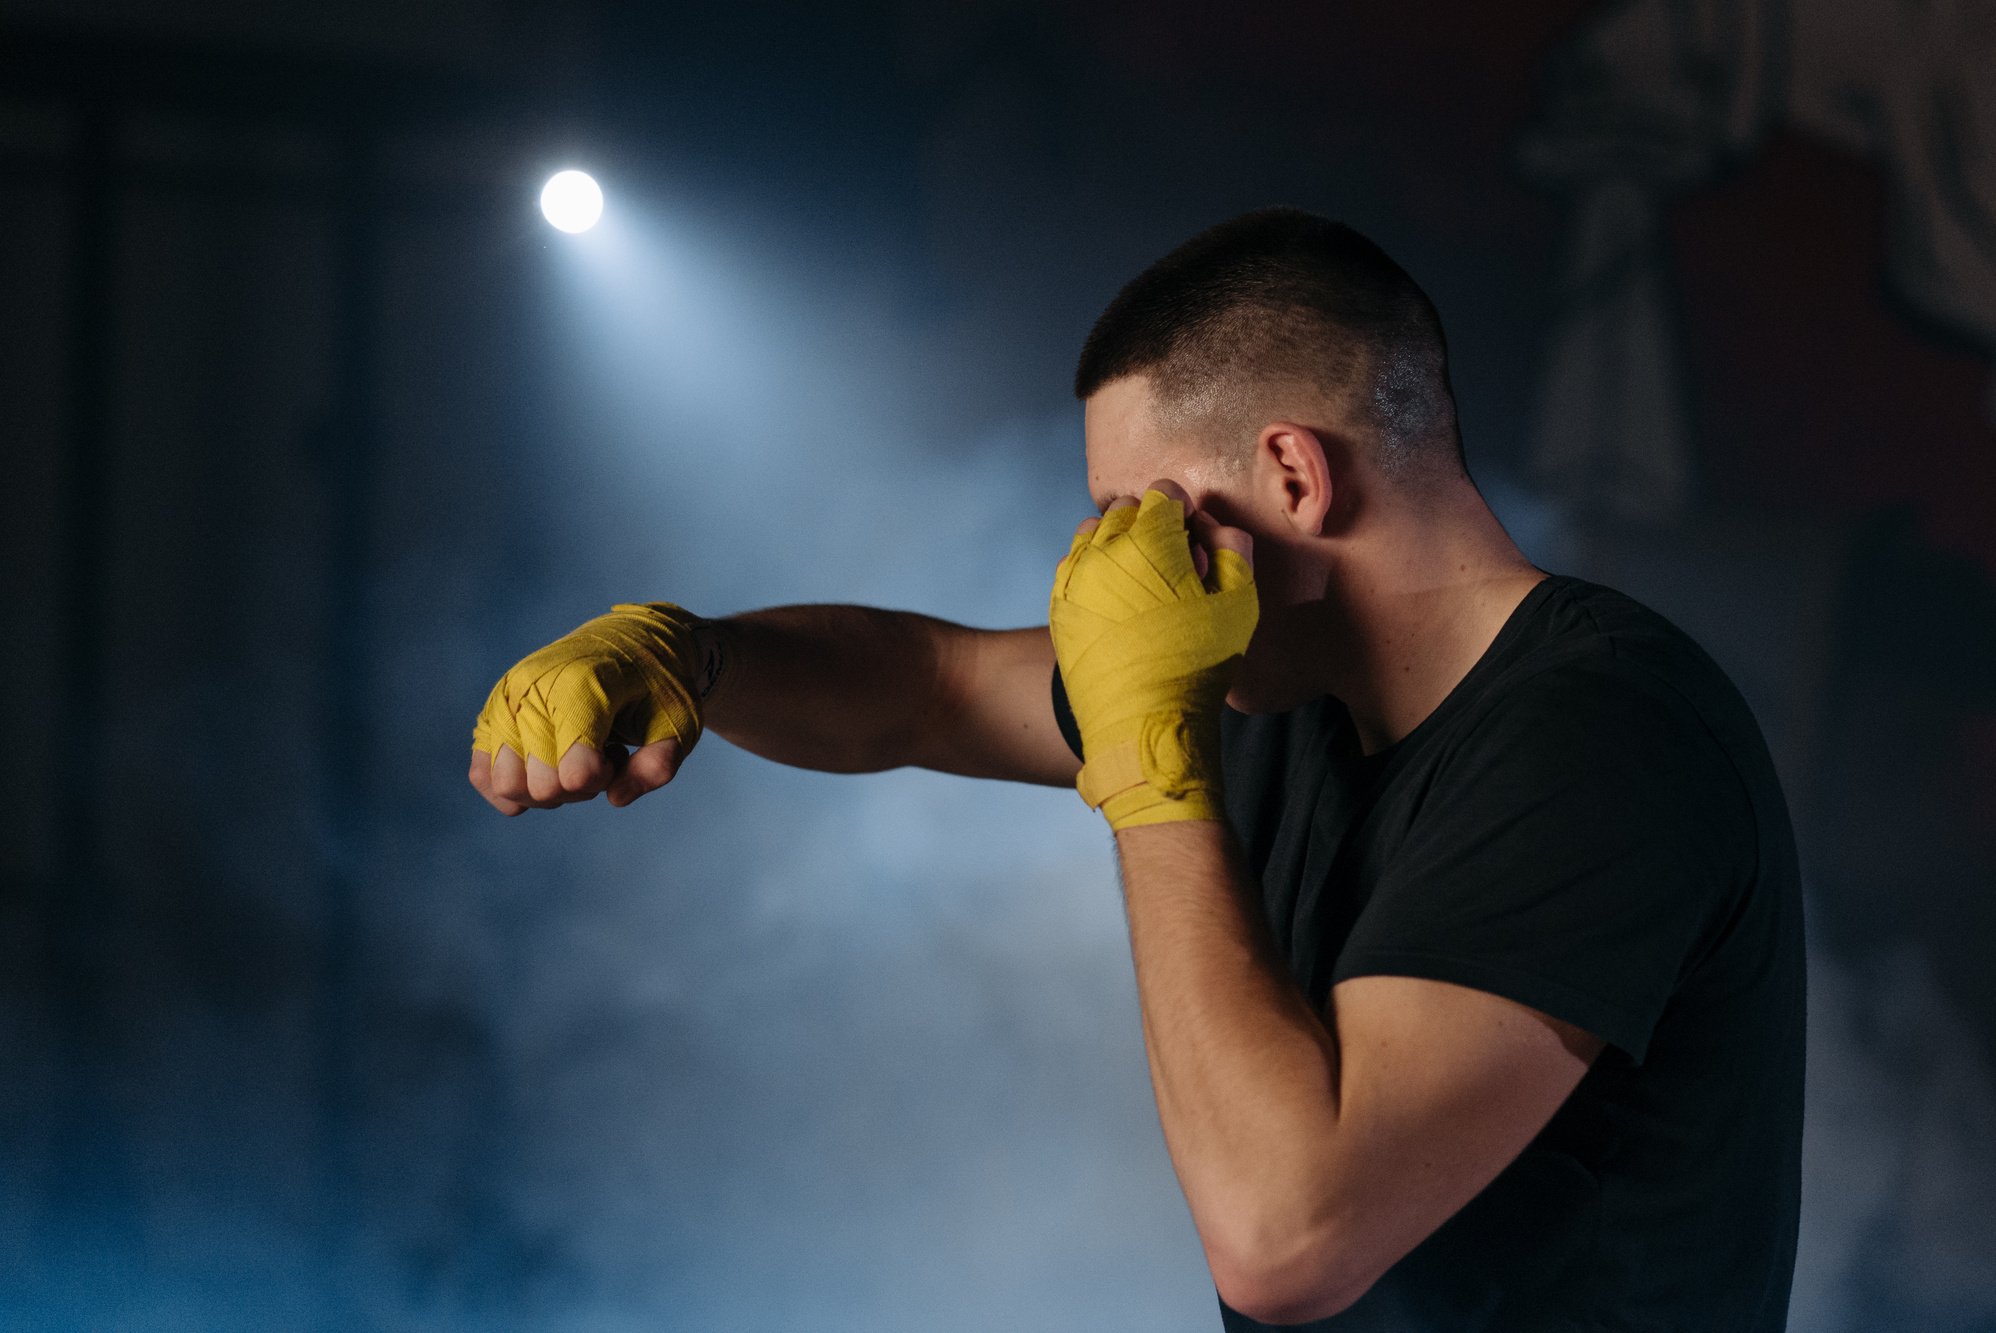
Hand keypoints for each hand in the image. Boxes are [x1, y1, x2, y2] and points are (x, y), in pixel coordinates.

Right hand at [468, 602, 706, 815]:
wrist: (630, 641)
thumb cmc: (656, 685)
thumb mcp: (678, 722)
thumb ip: (659, 766)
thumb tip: (616, 798)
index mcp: (581, 687)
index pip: (574, 772)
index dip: (603, 778)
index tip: (619, 754)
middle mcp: (532, 689)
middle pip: (542, 787)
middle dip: (579, 787)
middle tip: (602, 753)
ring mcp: (505, 700)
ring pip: (506, 785)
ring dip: (546, 788)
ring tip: (573, 755)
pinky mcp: (491, 714)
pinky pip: (483, 776)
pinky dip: (516, 787)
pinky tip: (548, 764)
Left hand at [1049, 479, 1255, 829]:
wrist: (1143, 721)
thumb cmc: (1198, 663)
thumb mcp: (1238, 604)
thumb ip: (1233, 550)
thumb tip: (1213, 526)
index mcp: (1150, 541)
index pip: (1164, 492)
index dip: (1184, 511)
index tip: (1192, 539)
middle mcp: (1104, 550)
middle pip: (1126, 508)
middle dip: (1150, 524)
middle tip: (1171, 562)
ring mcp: (1075, 577)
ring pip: (1093, 532)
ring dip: (1117, 542)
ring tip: (1140, 578)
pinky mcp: (1058, 604)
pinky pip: (1072, 564)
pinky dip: (1092, 568)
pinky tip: (1114, 598)